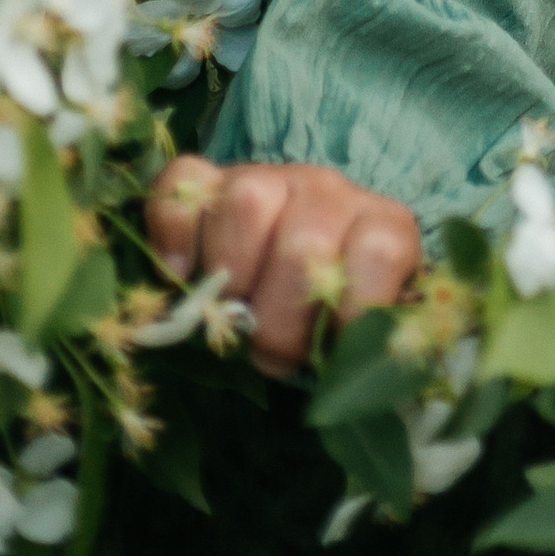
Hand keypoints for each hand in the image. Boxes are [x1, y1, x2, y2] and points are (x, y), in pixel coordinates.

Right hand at [145, 153, 421, 376]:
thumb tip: (351, 377)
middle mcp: (327, 192)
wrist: (296, 253)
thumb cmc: (329, 310)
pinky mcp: (211, 181)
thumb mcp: (359, 331)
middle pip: (302, 244)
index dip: (351, 312)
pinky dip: (173, 232)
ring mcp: (269, 178)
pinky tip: (179, 272)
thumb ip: (361, 346)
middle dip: (276, 322)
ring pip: (248, 202)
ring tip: (230, 312)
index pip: (380, 253)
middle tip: (268, 350)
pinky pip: (182, 184)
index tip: (328, 349)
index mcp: (380, 227)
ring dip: (230, 276)